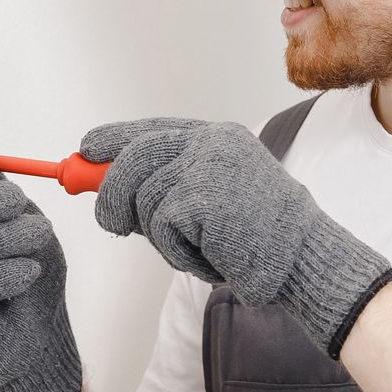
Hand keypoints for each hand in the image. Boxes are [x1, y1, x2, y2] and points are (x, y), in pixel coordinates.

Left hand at [78, 118, 391, 357]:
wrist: (304, 262)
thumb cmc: (261, 242)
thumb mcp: (215, 200)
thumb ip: (171, 186)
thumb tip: (109, 188)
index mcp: (219, 138)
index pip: (154, 128)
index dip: (116, 139)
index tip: (86, 148)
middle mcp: (213, 142)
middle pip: (134, 157)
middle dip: (111, 192)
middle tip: (110, 222)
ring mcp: (208, 165)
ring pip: (143, 199)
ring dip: (160, 238)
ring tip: (199, 248)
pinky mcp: (202, 196)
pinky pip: (160, 226)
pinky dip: (176, 252)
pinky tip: (209, 255)